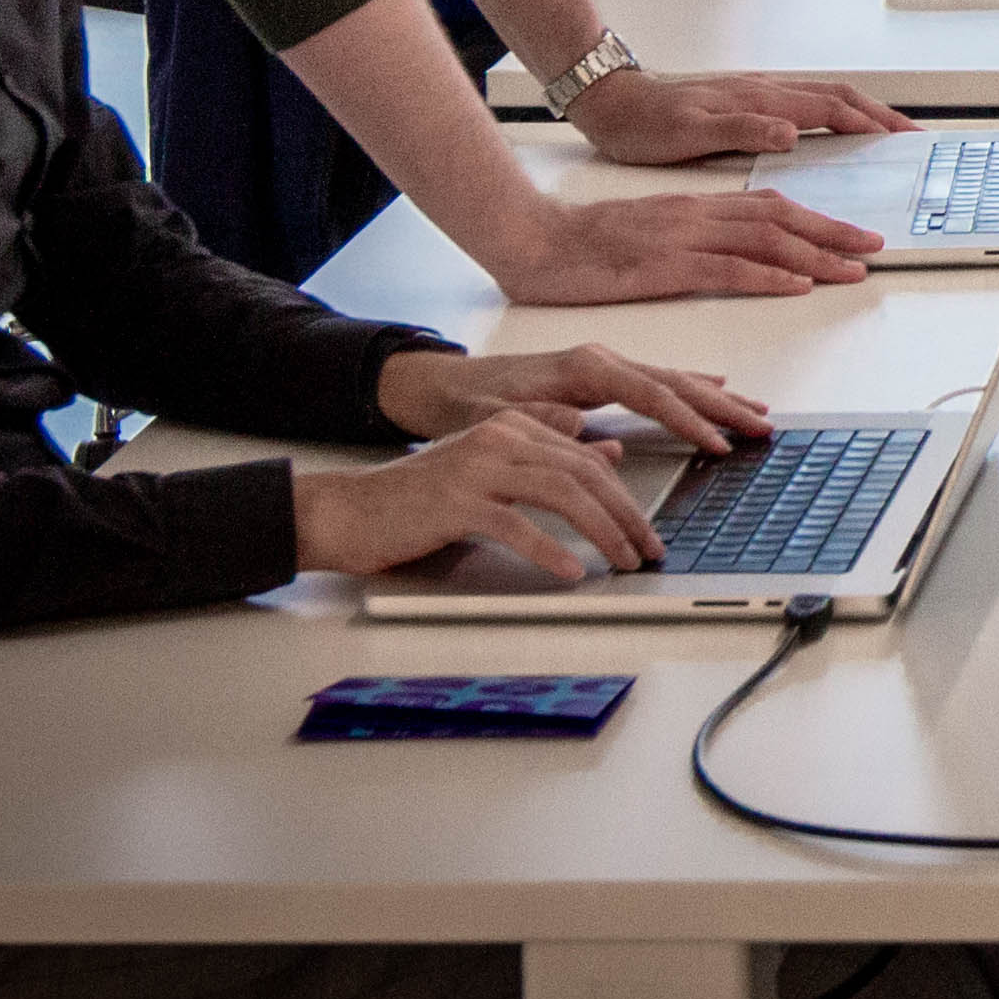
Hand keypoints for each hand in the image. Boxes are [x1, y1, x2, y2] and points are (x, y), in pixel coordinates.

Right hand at [291, 408, 668, 579]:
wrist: (350, 510)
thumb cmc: (420, 500)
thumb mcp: (492, 474)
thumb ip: (546, 462)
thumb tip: (609, 457)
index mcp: (512, 427)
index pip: (587, 459)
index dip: (625, 497)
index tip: (647, 532)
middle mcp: (499, 439)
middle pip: (583, 472)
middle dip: (625, 514)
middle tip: (649, 550)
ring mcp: (476, 467)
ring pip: (561, 492)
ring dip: (602, 530)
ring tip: (623, 560)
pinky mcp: (454, 502)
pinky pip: (515, 525)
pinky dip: (549, 550)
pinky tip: (571, 571)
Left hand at [379, 340, 770, 456]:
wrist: (440, 386)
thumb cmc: (467, 403)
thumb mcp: (497, 418)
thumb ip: (543, 423)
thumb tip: (589, 430)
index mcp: (583, 367)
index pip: (651, 393)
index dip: (689, 419)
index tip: (719, 442)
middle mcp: (600, 360)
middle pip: (676, 382)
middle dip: (722, 406)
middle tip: (762, 427)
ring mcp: (603, 366)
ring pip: (673, 380)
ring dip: (716, 398)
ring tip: (754, 414)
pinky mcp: (601, 377)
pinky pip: (658, 382)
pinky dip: (692, 390)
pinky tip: (713, 394)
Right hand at [482, 183, 887, 304]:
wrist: (532, 240)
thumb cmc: (581, 246)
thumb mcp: (646, 238)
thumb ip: (690, 244)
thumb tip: (730, 259)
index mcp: (693, 208)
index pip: (768, 208)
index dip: (815, 220)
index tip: (850, 233)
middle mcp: (695, 215)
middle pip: (779, 217)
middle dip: (832, 232)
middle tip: (874, 246)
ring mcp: (681, 237)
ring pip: (765, 239)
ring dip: (816, 254)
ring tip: (854, 266)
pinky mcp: (663, 265)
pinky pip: (727, 268)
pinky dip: (768, 275)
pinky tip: (797, 283)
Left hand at [565, 62, 912, 164]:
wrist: (612, 102)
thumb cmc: (644, 123)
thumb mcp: (689, 133)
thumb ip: (743, 130)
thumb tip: (792, 131)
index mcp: (758, 100)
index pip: (830, 108)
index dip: (869, 122)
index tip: (900, 137)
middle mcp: (763, 91)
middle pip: (837, 97)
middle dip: (878, 113)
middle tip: (910, 133)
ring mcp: (755, 94)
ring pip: (822, 98)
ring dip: (859, 112)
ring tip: (884, 130)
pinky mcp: (745, 102)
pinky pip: (803, 104)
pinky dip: (832, 114)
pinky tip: (832, 128)